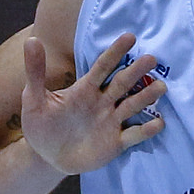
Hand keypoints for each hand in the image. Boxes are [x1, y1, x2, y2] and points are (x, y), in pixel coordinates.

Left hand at [20, 34, 165, 175]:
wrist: (46, 157)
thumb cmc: (41, 124)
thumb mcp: (34, 98)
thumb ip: (36, 71)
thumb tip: (32, 40)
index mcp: (85, 89)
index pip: (102, 67)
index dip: (115, 52)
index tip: (129, 37)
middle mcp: (103, 102)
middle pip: (123, 83)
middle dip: (137, 71)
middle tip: (151, 58)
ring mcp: (111, 121)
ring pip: (133, 106)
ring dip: (147, 96)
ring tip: (161, 87)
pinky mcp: (115, 142)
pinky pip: (134, 134)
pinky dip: (147, 130)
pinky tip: (158, 123)